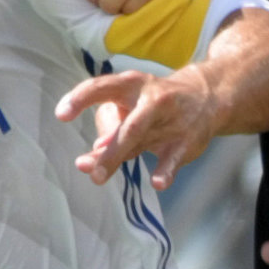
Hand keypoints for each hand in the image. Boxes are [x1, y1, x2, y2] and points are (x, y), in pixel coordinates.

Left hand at [56, 66, 220, 189]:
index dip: (81, 98)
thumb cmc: (154, 104)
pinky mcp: (187, 141)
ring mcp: (172, 120)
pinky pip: (174, 158)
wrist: (207, 96)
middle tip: (84, 166)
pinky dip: (166, 171)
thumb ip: (110, 129)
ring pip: (143, 142)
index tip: (61, 114)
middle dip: (107, 147)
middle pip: (128, 125)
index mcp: (132, 85)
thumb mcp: (131, 105)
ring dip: (119, 158)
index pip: (103, 87)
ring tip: (98, 177)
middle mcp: (152, 100)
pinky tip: (157, 182)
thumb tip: (94, 154)